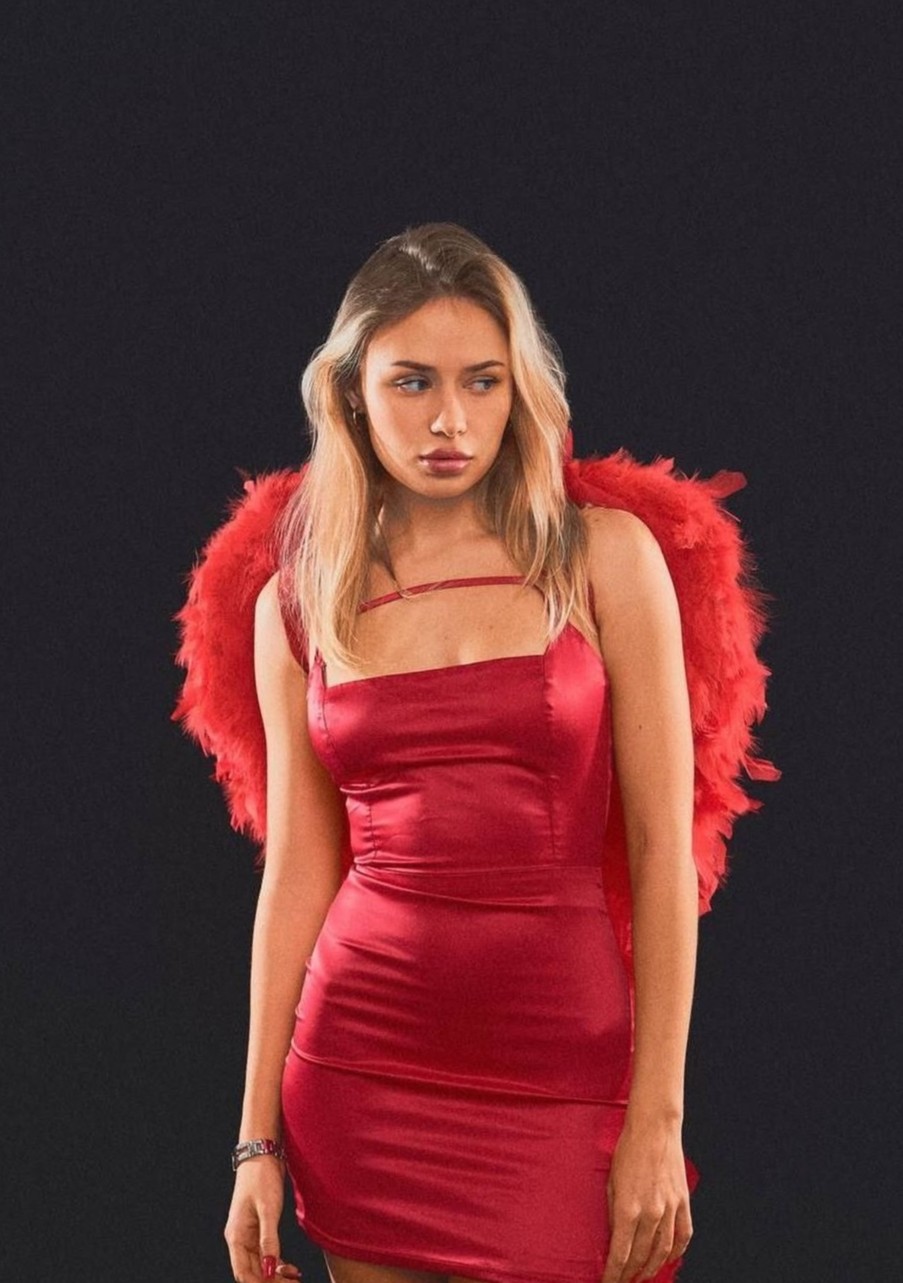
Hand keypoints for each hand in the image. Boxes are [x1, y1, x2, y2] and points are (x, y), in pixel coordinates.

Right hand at [223, 1156, 301, 1280]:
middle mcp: (239, 1239)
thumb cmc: (262, 1178)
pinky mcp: (257, 1229)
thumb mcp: (268, 1209)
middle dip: (272, 1282)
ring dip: (276, 1275)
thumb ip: (269, 1240)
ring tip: (296, 1278)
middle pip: (252, 1273)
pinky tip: (291, 1268)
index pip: (244, 1274)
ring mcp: (247, 1235)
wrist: (262, 1154)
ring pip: (259, 1266)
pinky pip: (264, 1254)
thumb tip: (270, 1270)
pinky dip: (277, 1264)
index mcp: (236, 1237)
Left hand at [600, 1114, 692, 1282]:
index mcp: (628, 1208)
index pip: (620, 1253)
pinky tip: (668, 1258)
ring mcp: (670, 1208)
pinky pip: (683, 1236)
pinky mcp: (683, 1202)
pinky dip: (676, 1252)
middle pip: (641, 1256)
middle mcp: (651, 1213)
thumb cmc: (628, 1150)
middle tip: (623, 1281)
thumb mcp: (612, 1181)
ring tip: (643, 1276)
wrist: (654, 1129)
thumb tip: (615, 1237)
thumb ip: (614, 1212)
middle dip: (630, 1273)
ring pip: (663, 1251)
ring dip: (652, 1268)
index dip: (613, 1273)